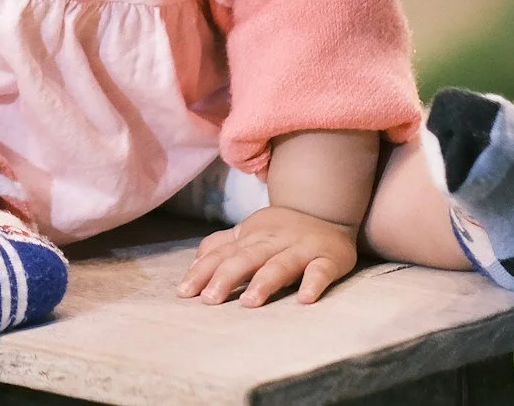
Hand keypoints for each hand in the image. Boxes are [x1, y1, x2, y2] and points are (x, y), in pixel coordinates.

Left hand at [177, 205, 360, 306]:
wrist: (327, 210)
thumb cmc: (281, 230)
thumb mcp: (249, 232)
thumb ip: (221, 245)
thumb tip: (194, 262)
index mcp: (251, 236)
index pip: (222, 254)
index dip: (202, 271)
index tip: (184, 292)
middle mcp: (273, 241)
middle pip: (246, 258)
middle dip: (226, 277)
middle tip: (210, 299)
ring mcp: (301, 249)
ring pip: (280, 264)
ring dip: (265, 282)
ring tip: (249, 301)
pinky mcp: (329, 259)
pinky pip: (321, 271)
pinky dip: (314, 283)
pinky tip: (305, 299)